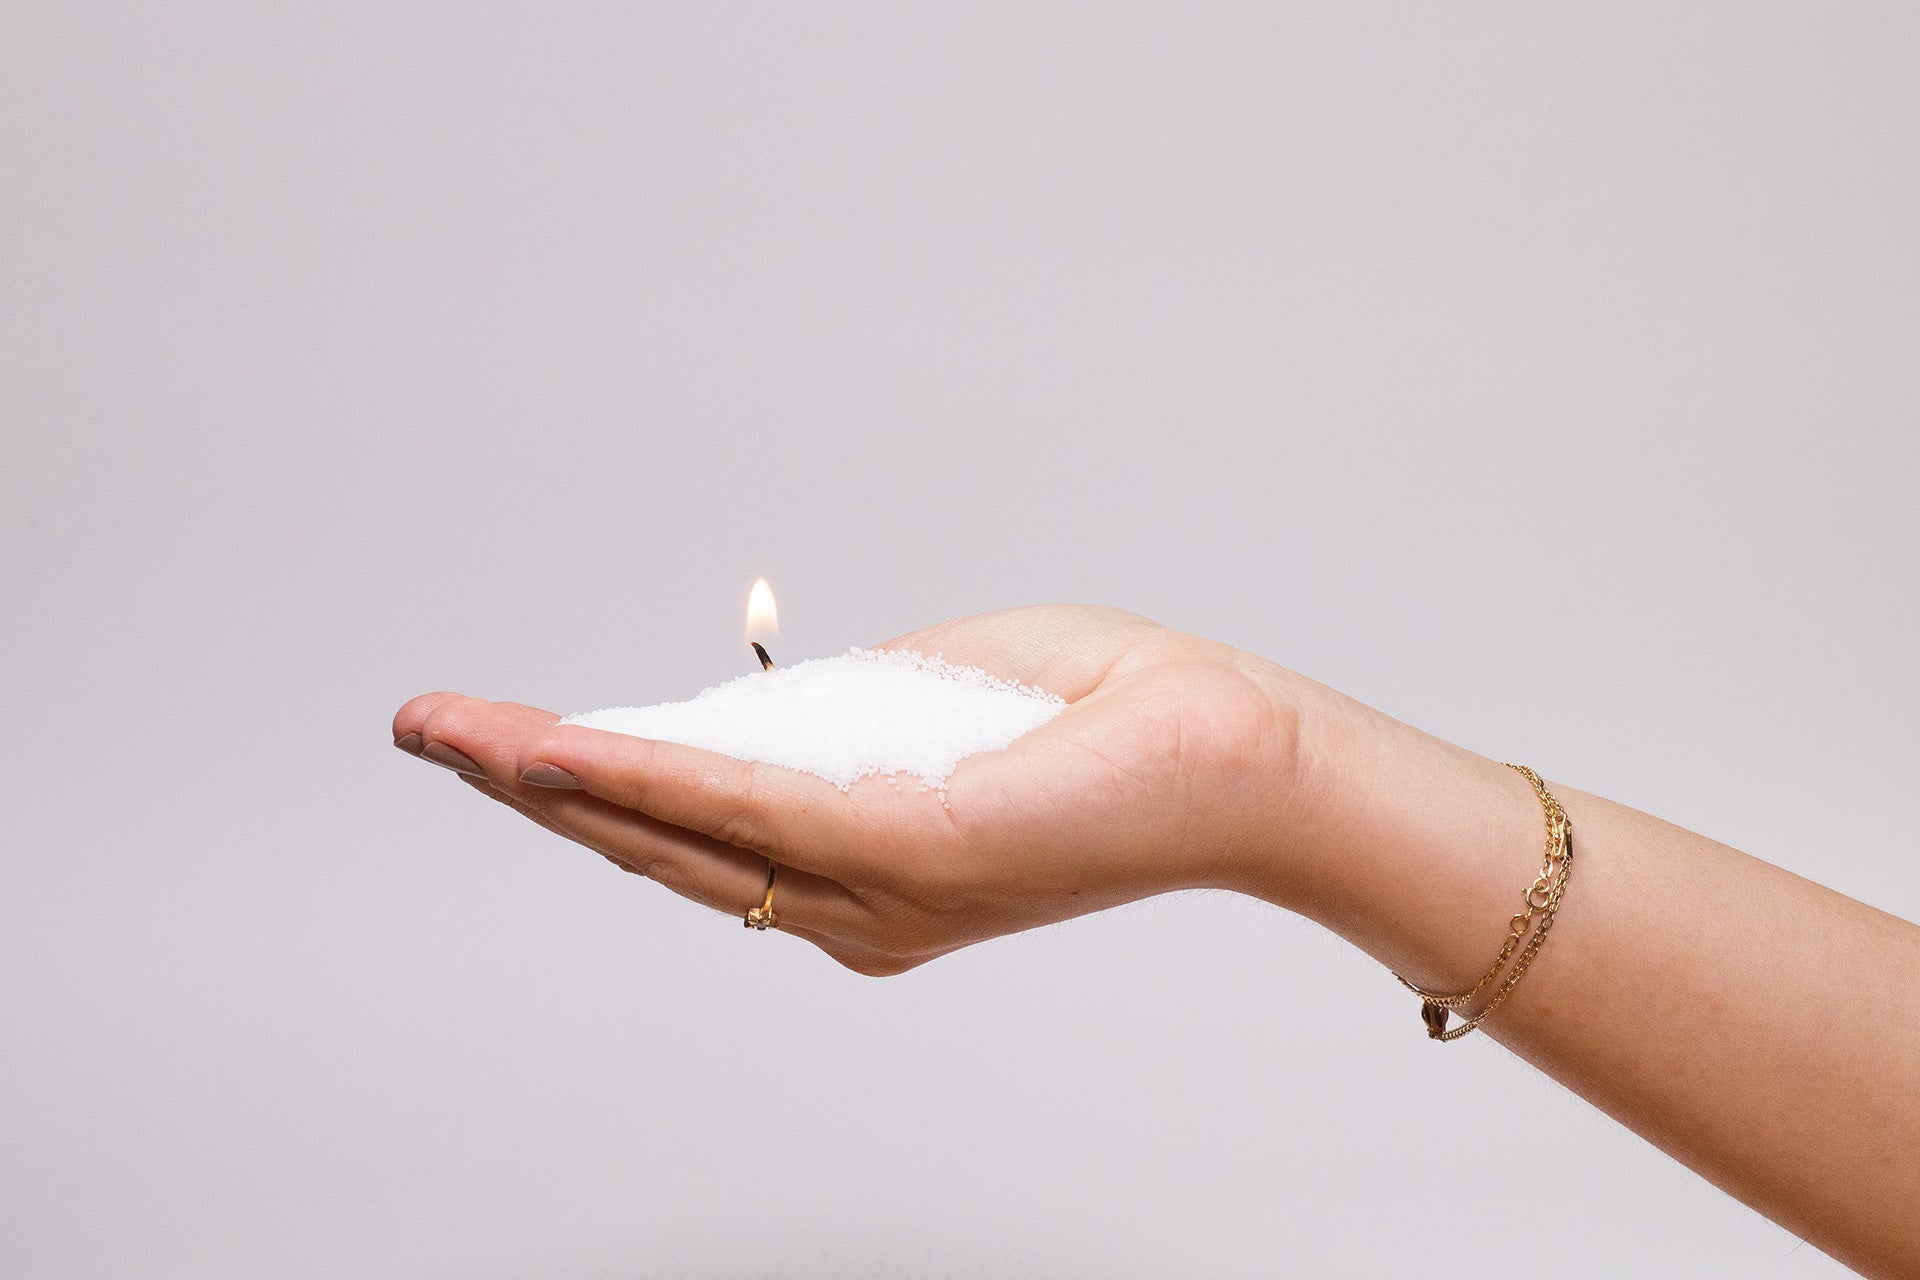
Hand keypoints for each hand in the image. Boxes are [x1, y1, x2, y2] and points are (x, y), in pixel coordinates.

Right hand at [391, 605, 1332, 973]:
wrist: (1236, 752)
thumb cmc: (1111, 720)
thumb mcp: (943, 696)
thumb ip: (845, 708)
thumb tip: (768, 695)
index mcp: (861, 870)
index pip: (697, 829)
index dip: (591, 784)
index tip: (502, 738)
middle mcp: (855, 907)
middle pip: (659, 844)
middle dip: (531, 785)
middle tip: (425, 728)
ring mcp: (876, 890)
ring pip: (678, 831)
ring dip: (551, 777)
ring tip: (450, 732)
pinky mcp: (910, 853)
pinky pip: (747, 809)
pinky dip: (642, 774)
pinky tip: (558, 746)